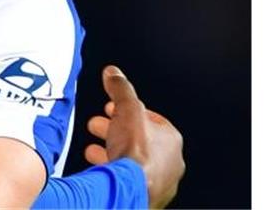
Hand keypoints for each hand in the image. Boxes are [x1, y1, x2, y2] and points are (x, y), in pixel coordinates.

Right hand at [85, 65, 184, 208]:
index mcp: (171, 139)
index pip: (150, 118)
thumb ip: (121, 89)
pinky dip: (114, 169)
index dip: (128, 110)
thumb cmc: (137, 155)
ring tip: (95, 147)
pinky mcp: (145, 194)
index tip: (113, 107)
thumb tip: (114, 73)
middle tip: (100, 124)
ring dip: (114, 150)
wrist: (130, 190)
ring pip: (133, 160)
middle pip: (139, 139)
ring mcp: (159, 180)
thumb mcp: (127, 110)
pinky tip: (101, 165)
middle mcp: (170, 161)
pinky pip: (128, 177)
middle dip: (117, 130)